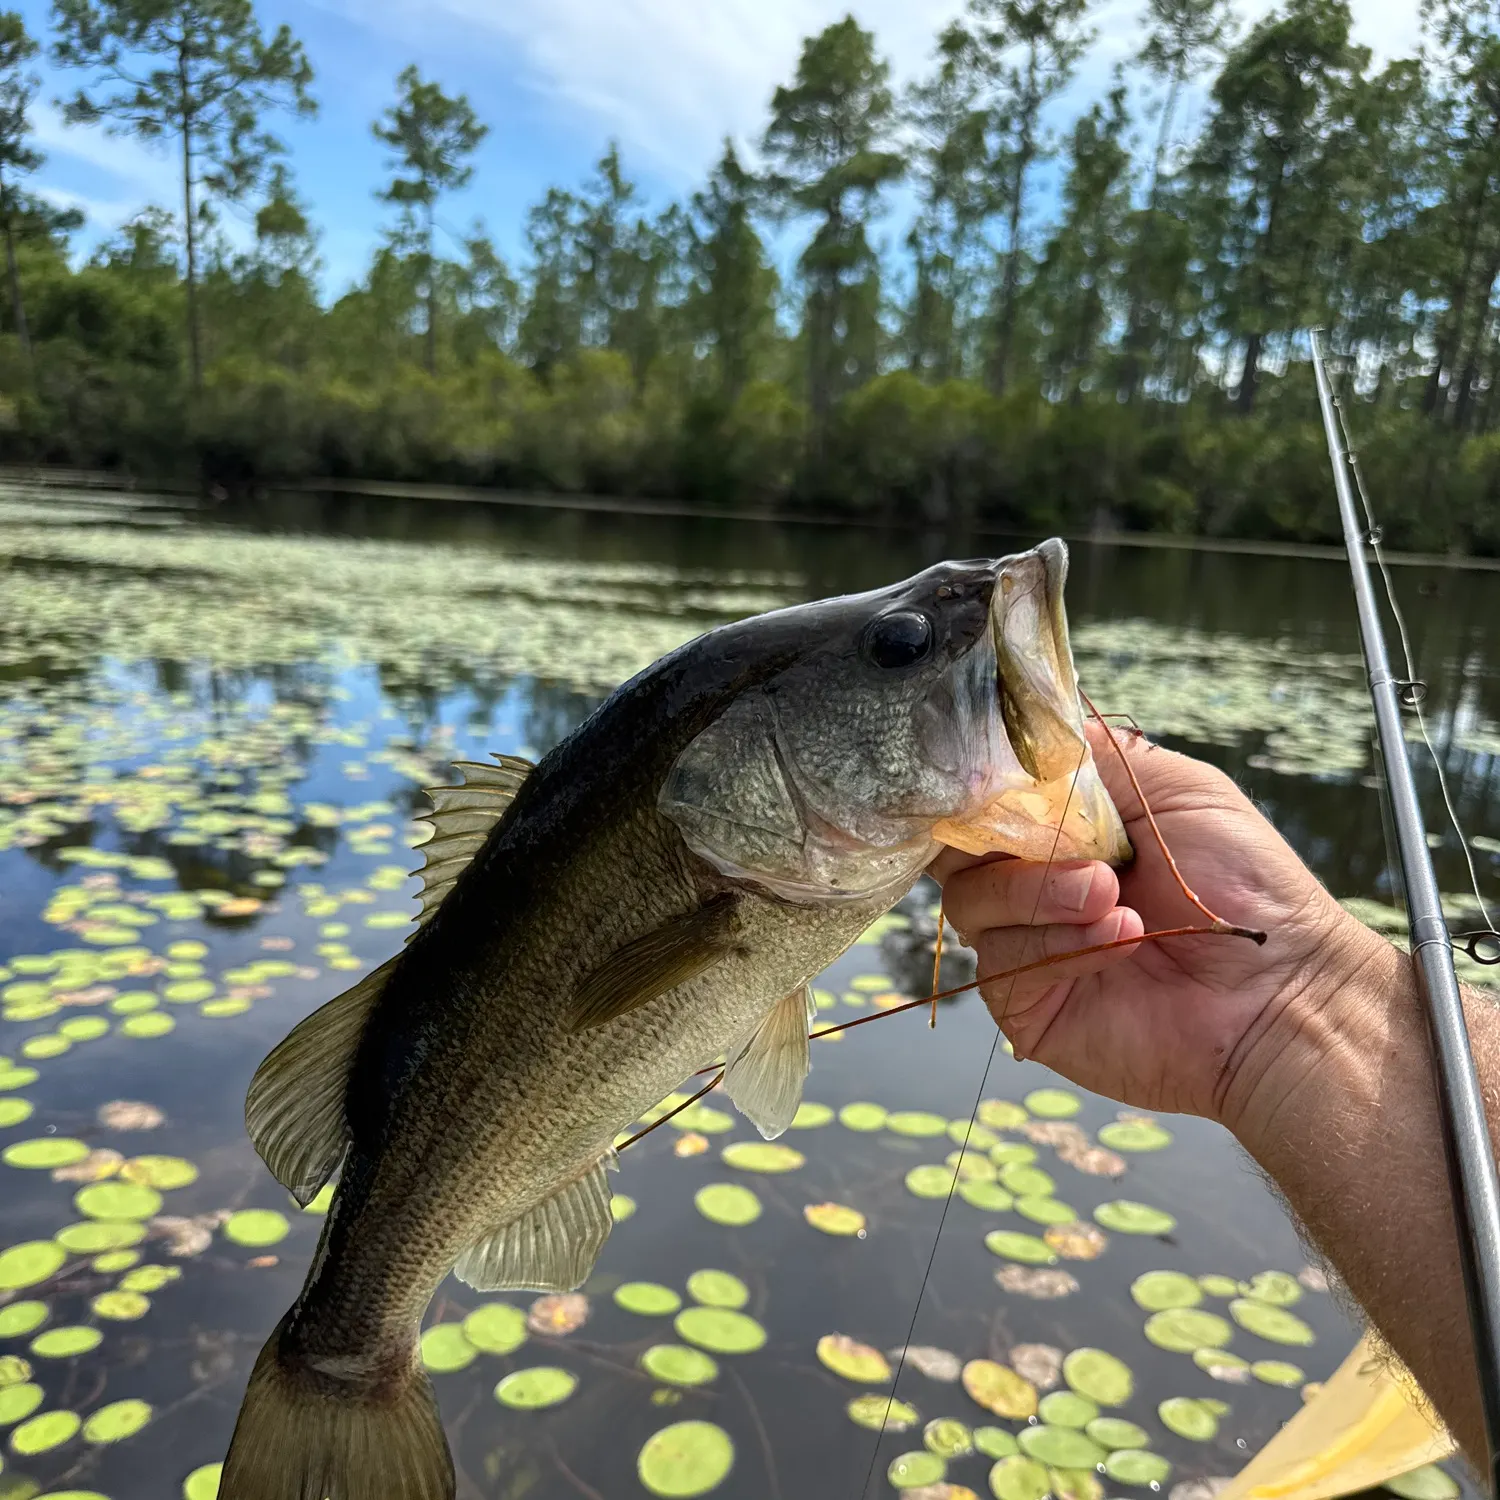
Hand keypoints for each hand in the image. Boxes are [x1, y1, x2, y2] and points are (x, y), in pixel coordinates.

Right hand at [930, 723, 1391, 1128]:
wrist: (1279, 992)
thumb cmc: (1244, 888)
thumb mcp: (1179, 789)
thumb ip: (1096, 757)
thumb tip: (1029, 729)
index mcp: (1063, 829)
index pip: (983, 798)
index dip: (977, 782)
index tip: (993, 774)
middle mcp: (1033, 884)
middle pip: (954, 847)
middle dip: (1001, 836)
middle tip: (1069, 842)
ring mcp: (1025, 943)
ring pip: (970, 900)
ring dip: (1042, 891)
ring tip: (1113, 898)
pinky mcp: (1024, 1002)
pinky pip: (1000, 960)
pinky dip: (1057, 943)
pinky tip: (1120, 940)